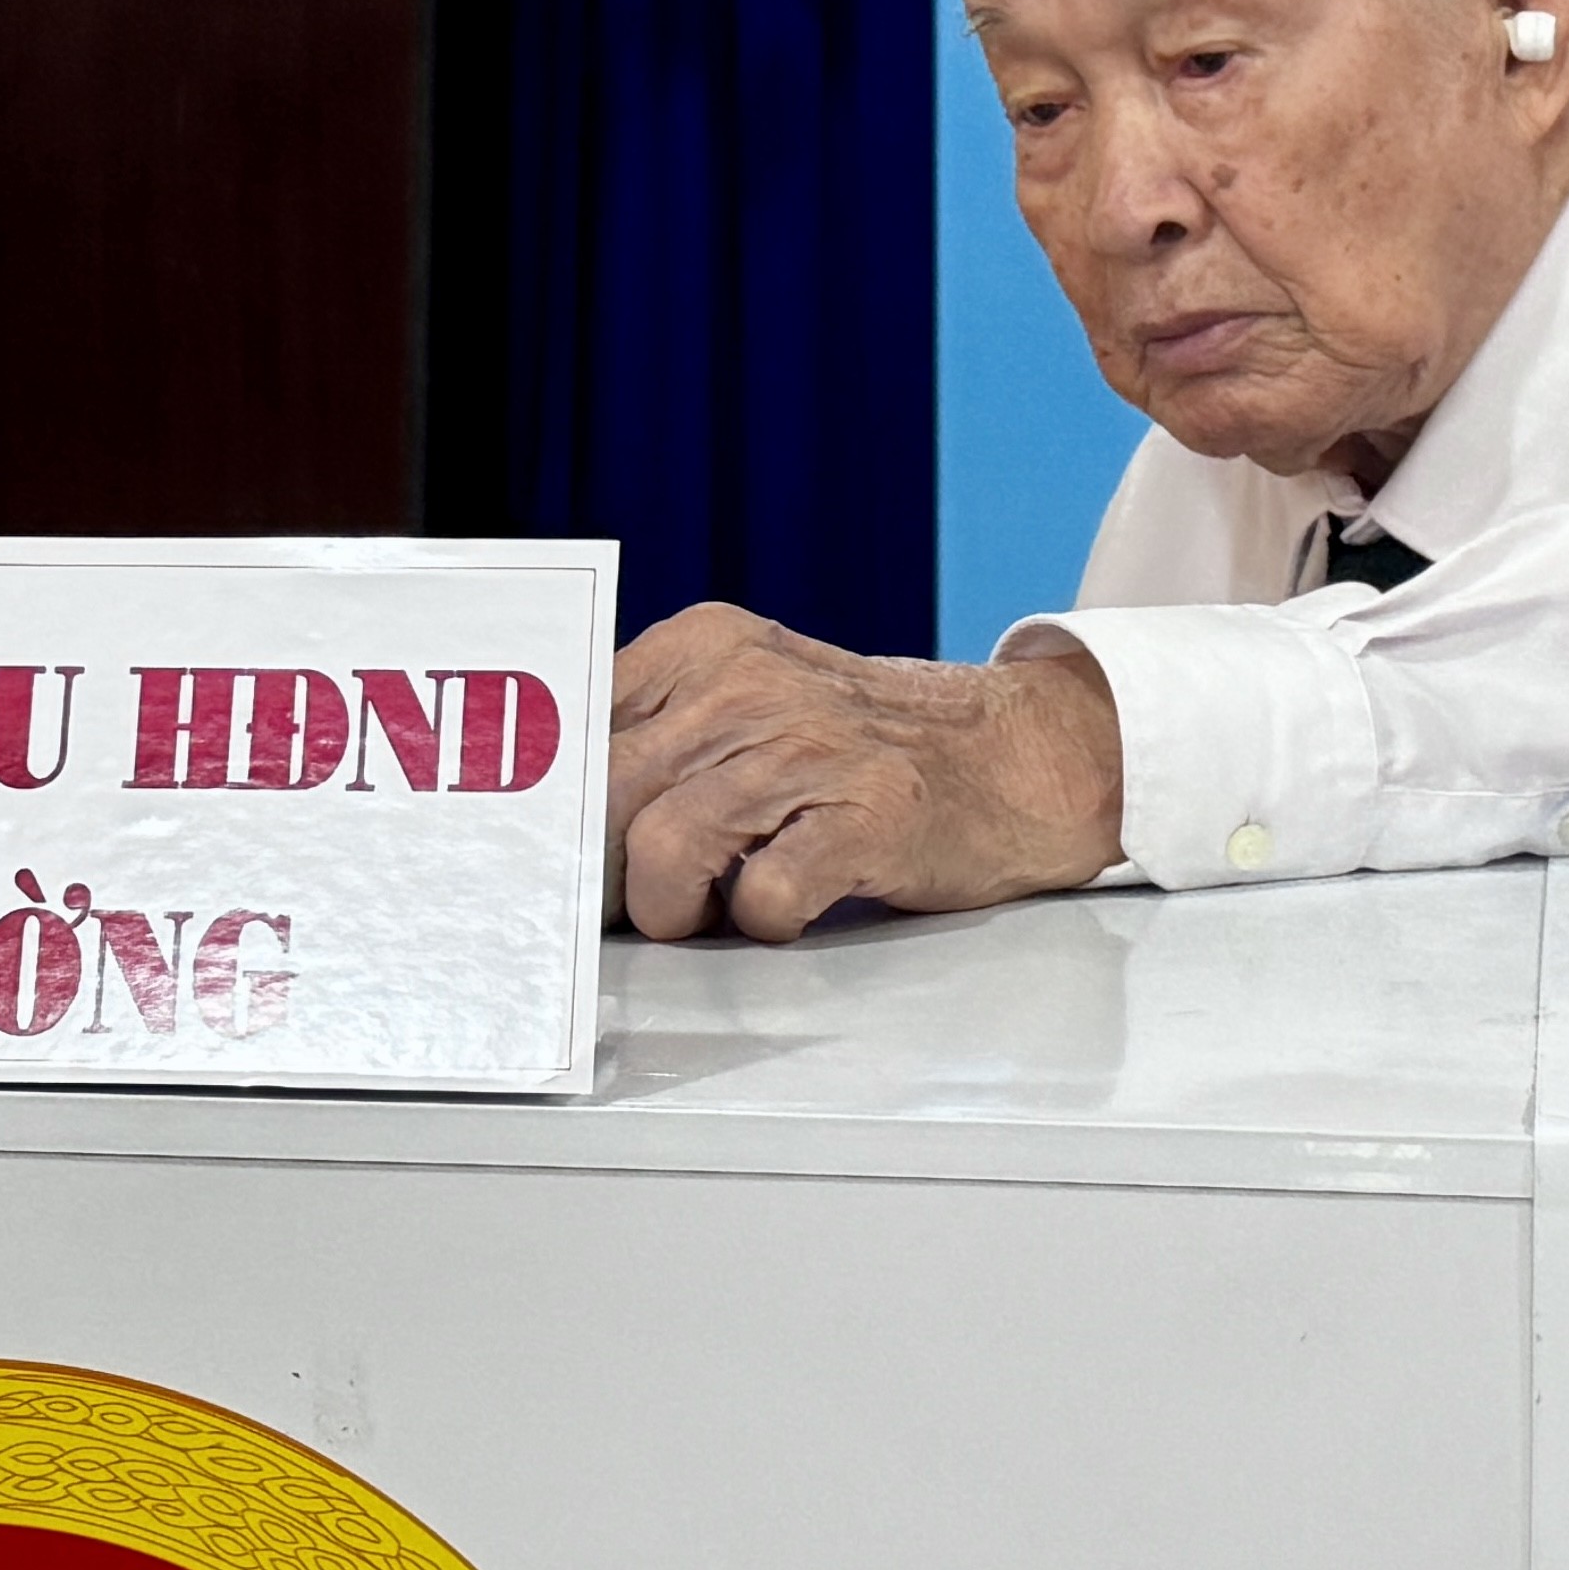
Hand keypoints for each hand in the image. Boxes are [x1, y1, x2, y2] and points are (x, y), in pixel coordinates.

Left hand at [605, 605, 1126, 943]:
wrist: (1016, 756)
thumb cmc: (863, 747)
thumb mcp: (752, 699)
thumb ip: (659, 733)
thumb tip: (554, 819)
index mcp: (708, 646)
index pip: (578, 723)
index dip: (555, 806)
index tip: (552, 853)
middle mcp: (750, 685)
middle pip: (607, 794)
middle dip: (603, 872)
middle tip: (630, 903)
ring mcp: (812, 748)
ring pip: (665, 850)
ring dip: (672, 909)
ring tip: (708, 910)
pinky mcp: (867, 816)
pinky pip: (761, 896)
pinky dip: (759, 923)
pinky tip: (786, 904)